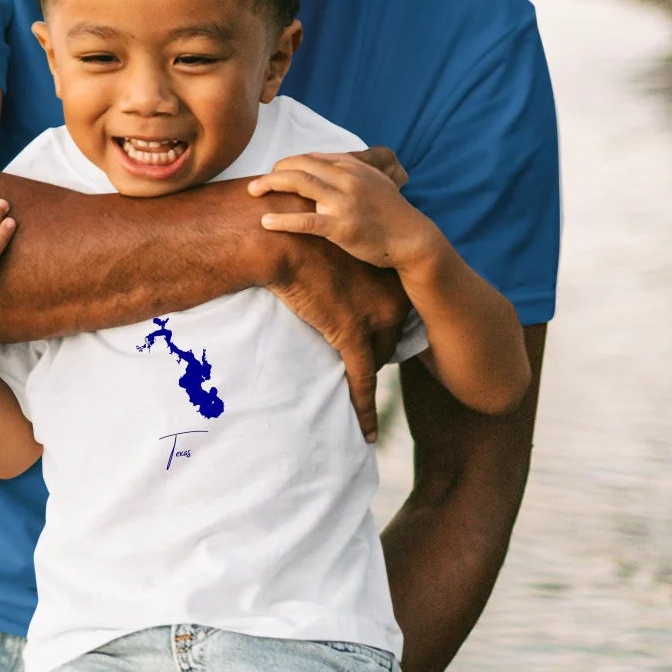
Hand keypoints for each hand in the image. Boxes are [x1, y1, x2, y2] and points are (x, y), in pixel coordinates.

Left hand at [249, 152, 439, 270]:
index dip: (289, 163)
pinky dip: (282, 221)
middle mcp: (347, 178)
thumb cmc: (391, 212)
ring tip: (252, 192)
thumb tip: (325, 167)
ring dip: (270, 185)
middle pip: (300, 165)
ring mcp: (344, 202)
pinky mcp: (342, 227)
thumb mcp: (375, 181)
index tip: (276, 173)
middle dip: (274, 171)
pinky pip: (305, 221)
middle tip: (257, 183)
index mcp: (352, 166)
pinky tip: (266, 222)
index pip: (311, 157)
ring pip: (299, 184)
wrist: (412, 238)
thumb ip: (351, 171)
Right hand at [260, 227, 408, 442]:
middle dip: (373, 348)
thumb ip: (348, 263)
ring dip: (364, 371)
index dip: (377, 325)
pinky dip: (364, 409)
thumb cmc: (297, 238)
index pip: (394, 313)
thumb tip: (338, 271)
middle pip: (388, 338)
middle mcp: (394, 298)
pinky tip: (368, 433)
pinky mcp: (352, 338)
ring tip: (357, 391)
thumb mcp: (334, 246)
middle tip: (353, 352)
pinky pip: (363, 382)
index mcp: (391, 274)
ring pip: (376, 360)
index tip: (364, 328)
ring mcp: (376, 320)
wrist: (277, 240)